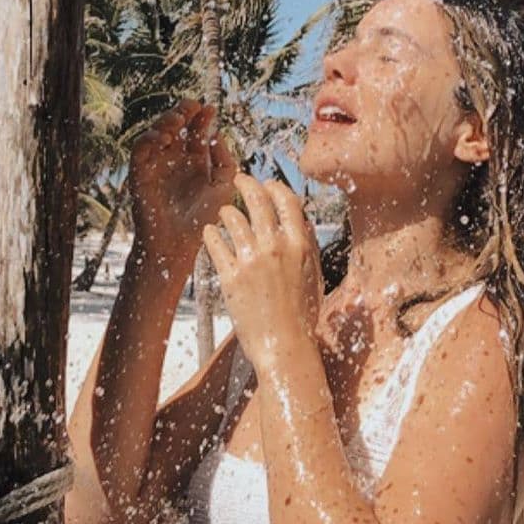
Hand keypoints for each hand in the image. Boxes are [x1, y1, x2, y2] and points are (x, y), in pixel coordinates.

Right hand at [129, 100, 236, 259]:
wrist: (178, 243)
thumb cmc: (203, 218)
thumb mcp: (223, 186)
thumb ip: (225, 160)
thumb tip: (218, 134)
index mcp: (195, 161)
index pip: (196, 131)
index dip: (202, 117)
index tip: (210, 108)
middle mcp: (175, 160)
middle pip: (176, 126)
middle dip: (182, 111)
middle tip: (192, 106)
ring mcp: (157, 164)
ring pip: (156, 132)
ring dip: (166, 121)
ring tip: (178, 119)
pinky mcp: (140, 173)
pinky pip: (140, 148)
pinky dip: (149, 138)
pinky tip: (164, 137)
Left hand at [202, 174, 322, 369]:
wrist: (284, 345)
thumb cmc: (303, 315)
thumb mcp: (313, 275)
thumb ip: (307, 245)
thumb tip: (302, 221)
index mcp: (300, 245)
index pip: (287, 200)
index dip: (275, 187)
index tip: (267, 183)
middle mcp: (276, 246)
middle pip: (258, 201)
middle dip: (247, 184)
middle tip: (238, 179)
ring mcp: (251, 260)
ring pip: (233, 218)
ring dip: (227, 211)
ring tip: (223, 212)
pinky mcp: (230, 276)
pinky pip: (216, 244)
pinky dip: (211, 234)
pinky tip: (210, 233)